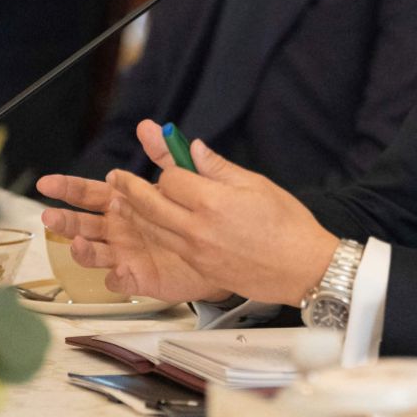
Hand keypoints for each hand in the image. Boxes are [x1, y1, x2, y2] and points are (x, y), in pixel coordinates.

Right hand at [35, 167, 225, 304]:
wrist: (216, 244)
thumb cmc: (190, 210)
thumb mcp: (179, 177)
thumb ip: (162, 154)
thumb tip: (148, 126)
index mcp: (122, 203)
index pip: (89, 193)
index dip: (68, 188)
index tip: (48, 183)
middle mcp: (117, 228)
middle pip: (82, 224)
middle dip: (64, 220)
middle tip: (49, 216)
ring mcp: (123, 254)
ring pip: (93, 253)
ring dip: (82, 250)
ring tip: (78, 242)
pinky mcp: (137, 277)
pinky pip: (118, 281)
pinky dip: (113, 278)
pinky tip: (116, 270)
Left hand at [106, 131, 338, 305]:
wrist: (301, 267)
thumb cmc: (286, 224)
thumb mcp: (255, 184)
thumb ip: (218, 167)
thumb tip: (194, 147)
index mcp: (212, 201)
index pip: (171, 179)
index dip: (168, 168)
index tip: (170, 164)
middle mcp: (197, 228)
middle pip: (150, 205)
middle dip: (129, 189)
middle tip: (116, 178)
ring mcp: (195, 252)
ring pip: (152, 229)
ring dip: (133, 213)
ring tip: (119, 201)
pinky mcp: (198, 269)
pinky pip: (168, 247)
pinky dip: (154, 233)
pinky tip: (152, 226)